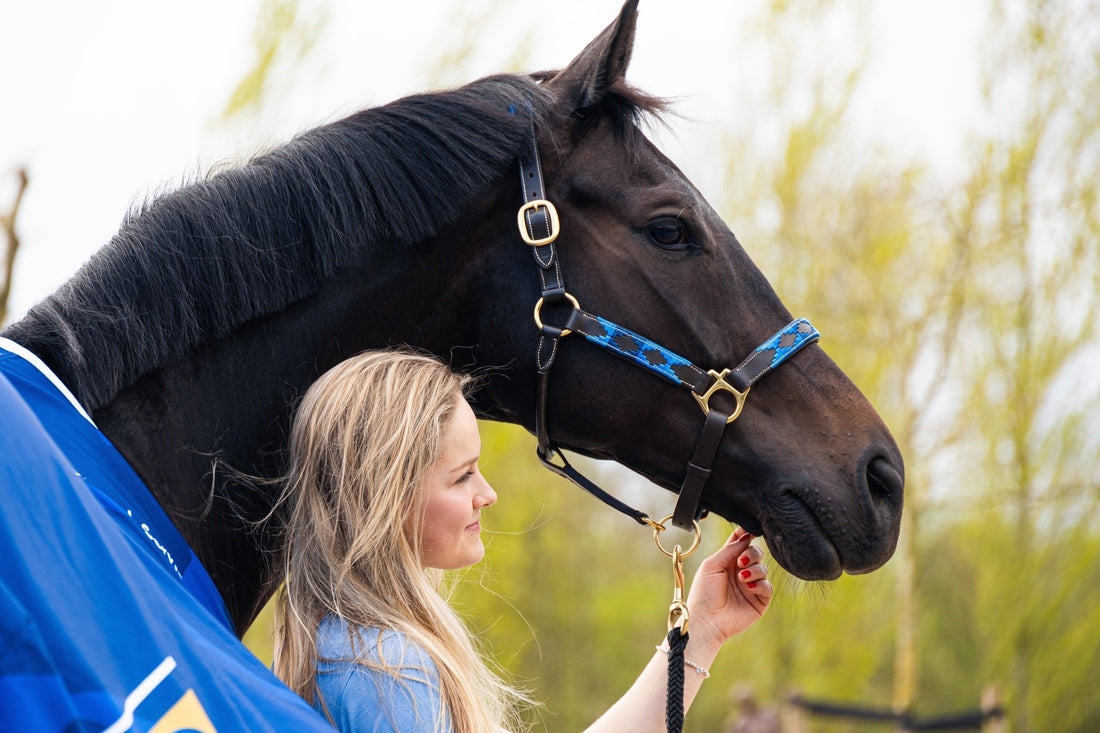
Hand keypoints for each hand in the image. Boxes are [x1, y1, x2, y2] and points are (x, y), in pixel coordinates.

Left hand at [684, 529, 772, 648]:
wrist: (706, 620)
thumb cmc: (704, 593)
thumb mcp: (712, 565)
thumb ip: (730, 549)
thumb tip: (746, 536)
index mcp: (727, 562)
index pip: (740, 543)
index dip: (746, 535)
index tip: (750, 531)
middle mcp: (740, 572)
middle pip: (756, 552)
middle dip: (752, 553)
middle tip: (741, 561)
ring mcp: (750, 586)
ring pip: (763, 568)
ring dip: (754, 570)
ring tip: (742, 578)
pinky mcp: (759, 601)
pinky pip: (767, 587)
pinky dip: (760, 584)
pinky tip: (749, 587)